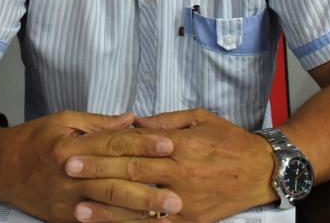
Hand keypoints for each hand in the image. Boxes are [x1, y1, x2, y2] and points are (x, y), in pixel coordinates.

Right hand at [0, 110, 182, 222]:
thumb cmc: (34, 138)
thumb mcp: (64, 119)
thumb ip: (99, 122)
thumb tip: (132, 118)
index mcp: (74, 145)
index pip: (115, 143)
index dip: (144, 143)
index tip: (170, 144)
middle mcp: (72, 173)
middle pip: (117, 178)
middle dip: (149, 184)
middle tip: (178, 190)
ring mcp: (68, 200)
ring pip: (110, 205)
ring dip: (140, 209)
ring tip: (167, 211)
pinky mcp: (64, 218)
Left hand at [64, 109, 276, 222]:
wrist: (262, 170)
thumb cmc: (230, 140)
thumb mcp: (200, 118)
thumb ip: (166, 121)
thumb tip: (135, 122)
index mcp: (180, 145)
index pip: (134, 148)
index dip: (104, 150)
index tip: (78, 149)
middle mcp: (180, 174)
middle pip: (131, 175)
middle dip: (97, 174)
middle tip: (68, 172)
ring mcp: (185, 203)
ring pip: (140, 207)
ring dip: (107, 210)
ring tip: (79, 209)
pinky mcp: (191, 222)